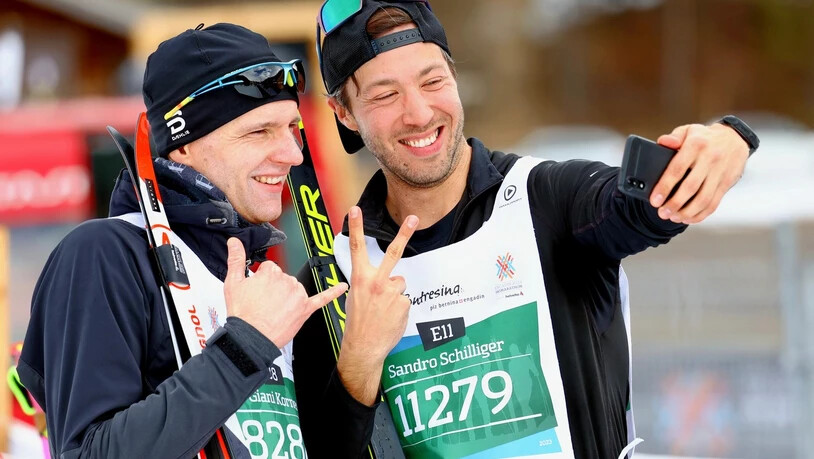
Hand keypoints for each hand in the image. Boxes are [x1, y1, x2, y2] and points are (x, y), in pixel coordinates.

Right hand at [224, 237, 346, 347]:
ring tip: (273, 310)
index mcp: (271, 272)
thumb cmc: (243, 314)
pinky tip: (341, 287)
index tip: (257, 290)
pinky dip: (333, 293)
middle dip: (274, 289)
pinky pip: (322, 298)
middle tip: (263, 303)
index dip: (262, 280)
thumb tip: (234, 242)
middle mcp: (288, 281)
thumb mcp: (233, 283)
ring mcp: (298, 295)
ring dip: (287, 296)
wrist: (251, 339)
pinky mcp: (305, 309)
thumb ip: (236, 259)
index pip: (270, 269)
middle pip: (283, 278)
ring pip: (295, 289)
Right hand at [337, 206, 417, 404]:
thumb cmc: (357, 323)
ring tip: (384, 309)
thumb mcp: (354, 296)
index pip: (357, 248)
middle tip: (413, 218)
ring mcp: (392, 293)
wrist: (363, 347)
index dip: (356, 227)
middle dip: (404, 233)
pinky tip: (390, 317)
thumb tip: (382, 278)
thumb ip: (366, 282)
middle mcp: (376, 282)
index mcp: (360, 279)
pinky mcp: (404, 303)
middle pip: (392, 252)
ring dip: (395, 293)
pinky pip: (405, 299)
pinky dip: (400, 307)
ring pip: (400, 283)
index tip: (355, 210)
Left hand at [651, 123, 748, 223]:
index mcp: (696, 145)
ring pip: (704, 199)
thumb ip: (674, 137)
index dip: (664, 187)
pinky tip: (688, 218)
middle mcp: (710, 159)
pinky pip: (714, 203)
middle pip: (690, 187)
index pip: (677, 169)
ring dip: (687, 212)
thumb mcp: (688, 131)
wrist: (735, 139)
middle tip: (662, 213)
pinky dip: (700, 214)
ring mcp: (720, 173)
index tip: (655, 201)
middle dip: (674, 204)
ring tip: (674, 217)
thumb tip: (662, 142)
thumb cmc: (704, 137)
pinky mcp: (727, 183)